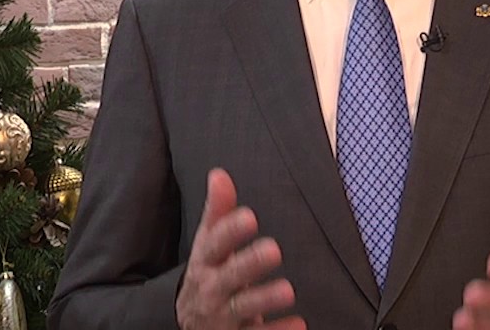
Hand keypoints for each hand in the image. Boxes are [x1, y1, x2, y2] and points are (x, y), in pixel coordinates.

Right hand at [176, 168, 305, 329]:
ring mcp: (223, 316)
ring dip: (265, 299)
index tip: (250, 216)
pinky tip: (299, 324)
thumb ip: (218, 212)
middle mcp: (212, 288)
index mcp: (206, 261)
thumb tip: (219, 174)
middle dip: (249, 264)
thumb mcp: (208, 245)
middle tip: (273, 250)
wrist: (189, 324)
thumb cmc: (208, 274)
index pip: (215, 244)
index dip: (230, 231)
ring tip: (289, 290)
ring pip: (243, 308)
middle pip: (230, 276)